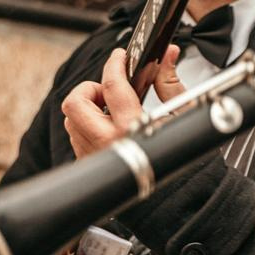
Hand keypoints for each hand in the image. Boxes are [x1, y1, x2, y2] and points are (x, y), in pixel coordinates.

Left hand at [60, 46, 180, 158]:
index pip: (111, 84)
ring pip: (71, 120)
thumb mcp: (183, 117)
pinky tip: (108, 129)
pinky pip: (76, 139)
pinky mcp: (89, 167)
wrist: (176, 199)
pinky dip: (87, 127)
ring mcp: (94, 157)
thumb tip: (168, 55)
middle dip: (89, 89)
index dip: (115, 63)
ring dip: (87, 109)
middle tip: (107, 91)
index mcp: (131, 128)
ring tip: (109, 111)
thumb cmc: (182, 161)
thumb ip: (170, 82)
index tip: (120, 57)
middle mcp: (107, 143)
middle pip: (75, 102)